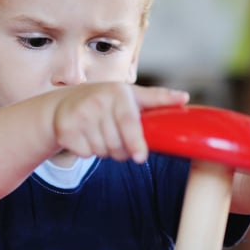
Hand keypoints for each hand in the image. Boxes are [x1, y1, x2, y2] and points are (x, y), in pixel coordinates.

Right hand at [52, 83, 188, 162]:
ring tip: (100, 133)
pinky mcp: (65, 129)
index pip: (129, 121)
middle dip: (122, 149)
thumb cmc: (108, 101)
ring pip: (103, 151)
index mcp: (120, 92)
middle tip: (118, 137)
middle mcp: (98, 101)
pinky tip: (85, 136)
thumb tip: (184, 98)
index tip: (140, 157)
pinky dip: (88, 151)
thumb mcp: (132, 95)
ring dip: (105, 150)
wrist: (65, 103)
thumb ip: (158, 98)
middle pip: (118, 145)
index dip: (136, 141)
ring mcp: (79, 114)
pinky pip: (86, 153)